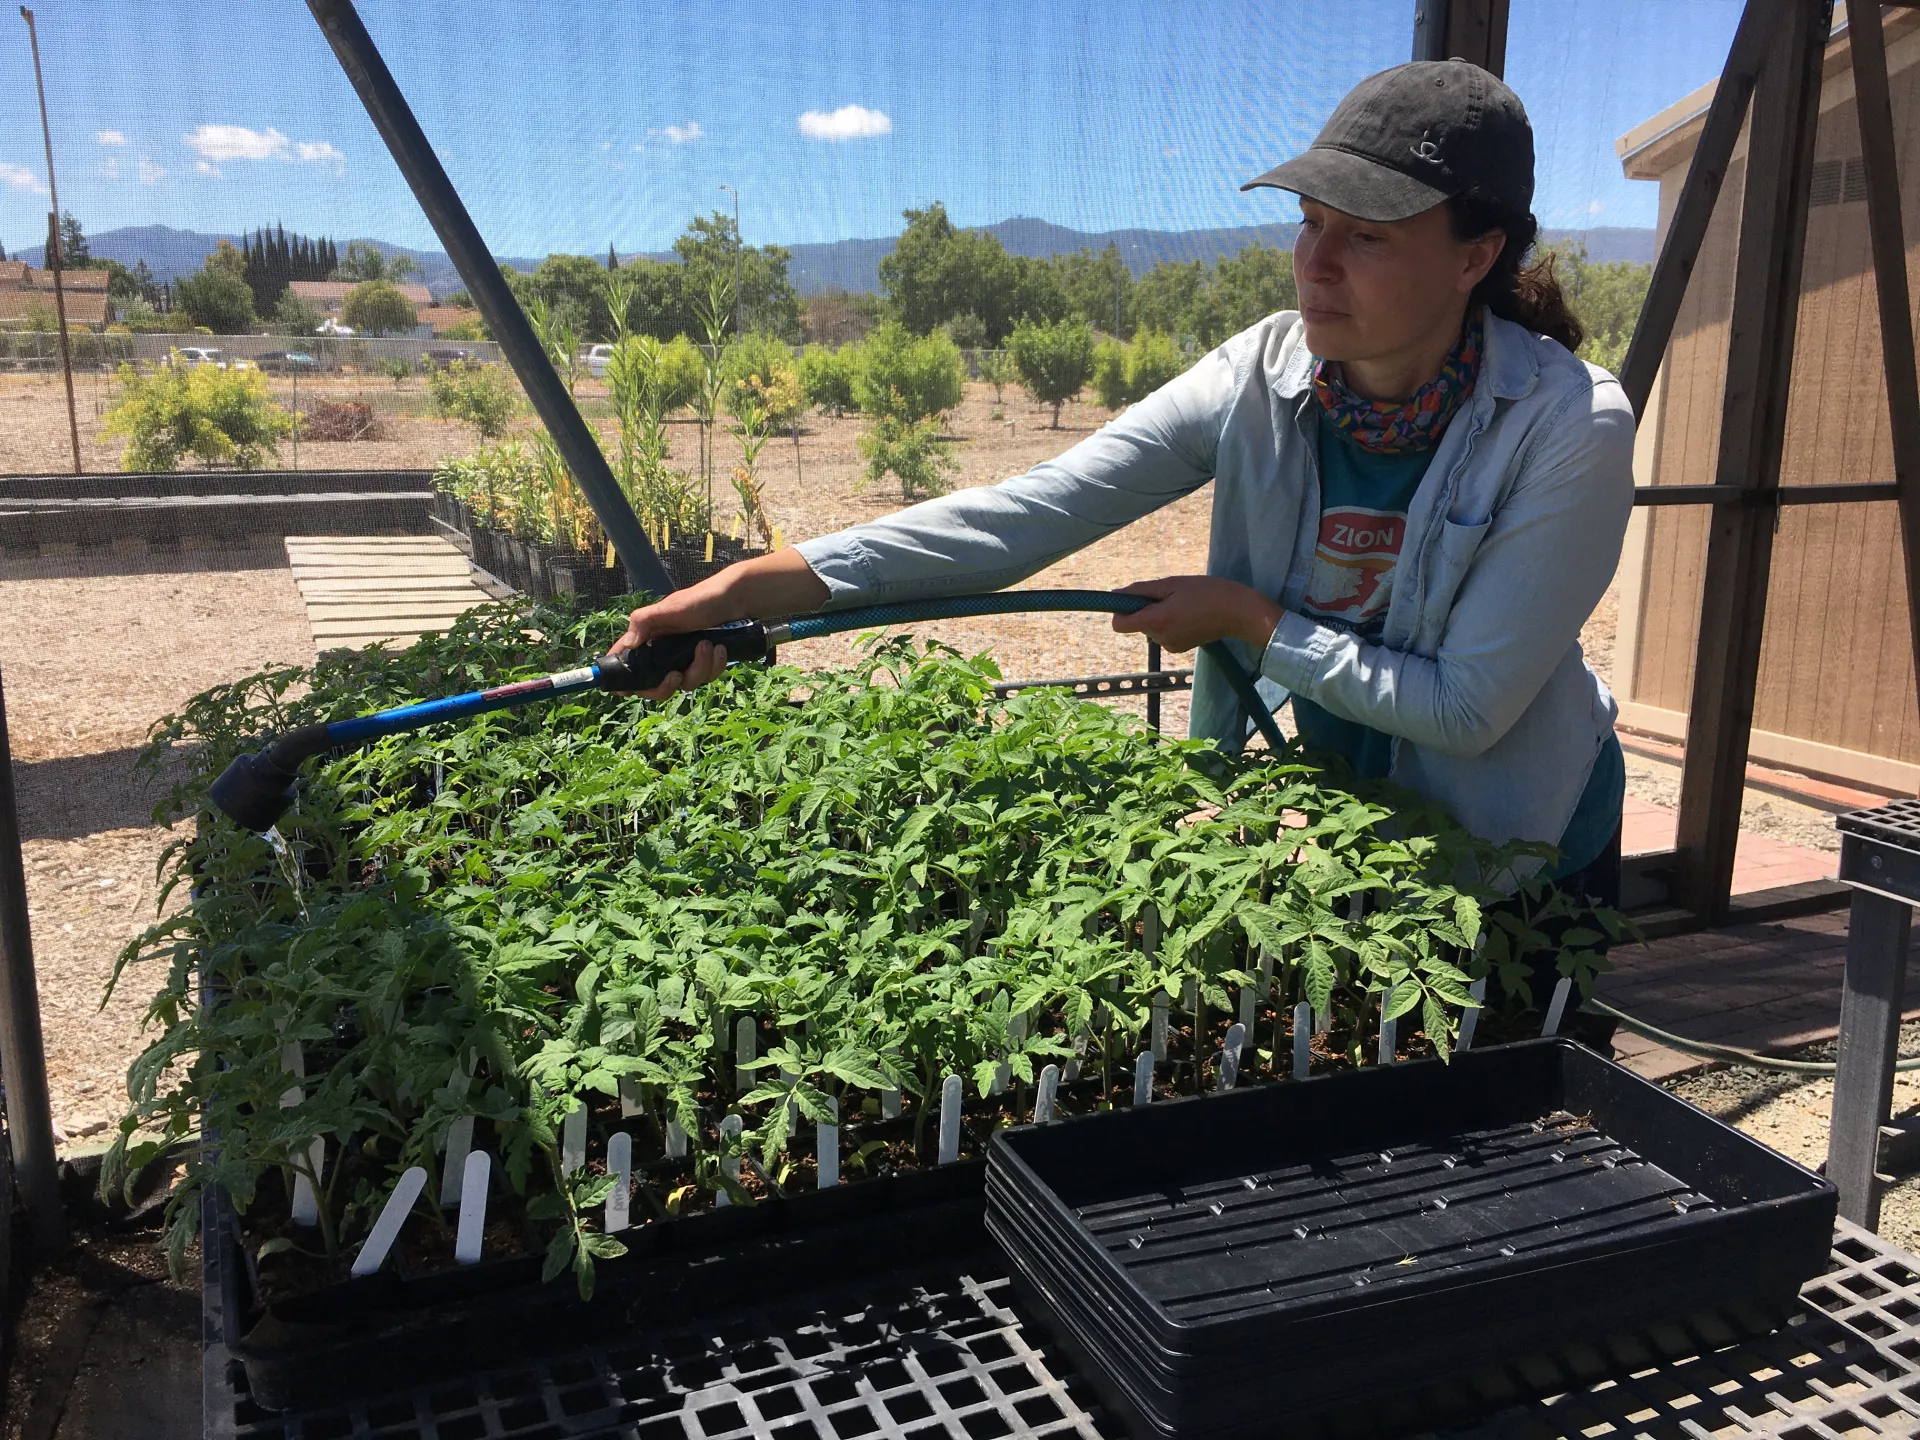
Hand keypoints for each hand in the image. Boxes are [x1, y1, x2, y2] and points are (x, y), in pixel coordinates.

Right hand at [609, 548, 830, 699]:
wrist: (737, 599)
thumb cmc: (701, 599)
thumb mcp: (671, 608)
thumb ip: (645, 622)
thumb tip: (629, 644)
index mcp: (649, 637)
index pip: (627, 661)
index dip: (623, 679)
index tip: (625, 690)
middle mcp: (664, 652)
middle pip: (654, 686)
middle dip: (666, 686)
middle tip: (676, 676)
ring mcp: (685, 659)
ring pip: (686, 683)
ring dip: (699, 668)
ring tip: (708, 646)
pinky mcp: (705, 662)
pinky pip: (706, 677)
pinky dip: (714, 666)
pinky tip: (720, 650)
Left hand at [1111, 576, 1282, 653]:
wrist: (1238, 612)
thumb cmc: (1206, 592)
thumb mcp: (1172, 584)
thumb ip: (1141, 590)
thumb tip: (1116, 594)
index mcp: (1156, 622)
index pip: (1119, 624)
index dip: (1121, 610)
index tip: (1133, 599)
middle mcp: (1159, 638)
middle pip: (1137, 623)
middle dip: (1146, 608)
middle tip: (1170, 595)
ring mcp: (1169, 646)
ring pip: (1151, 627)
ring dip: (1159, 614)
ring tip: (1182, 603)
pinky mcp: (1178, 648)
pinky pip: (1163, 632)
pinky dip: (1169, 622)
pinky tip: (1188, 614)